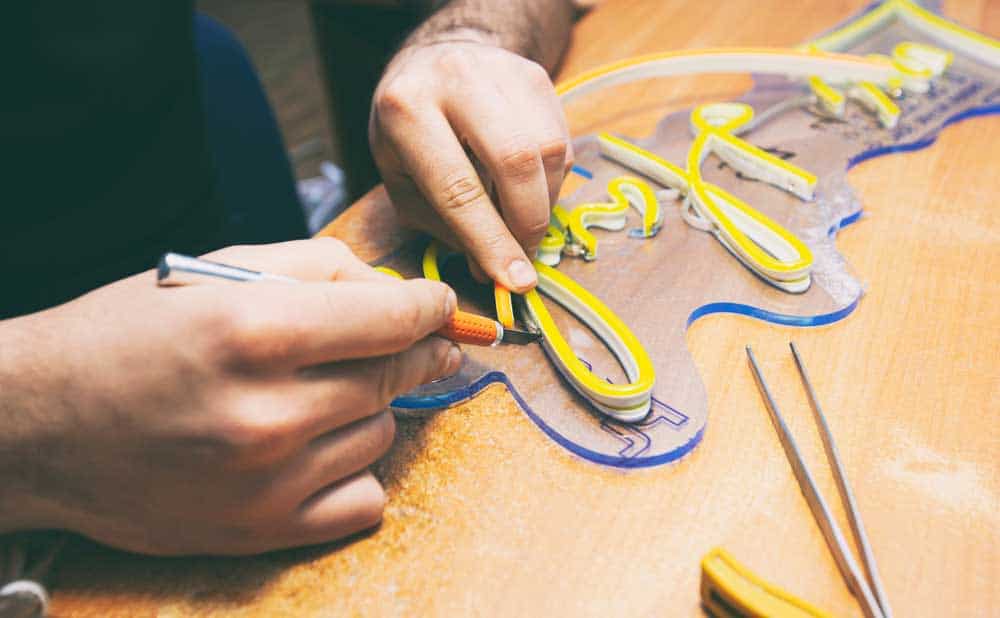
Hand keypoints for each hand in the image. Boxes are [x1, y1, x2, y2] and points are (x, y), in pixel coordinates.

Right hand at [0, 238, 458, 554]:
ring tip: (324, 394)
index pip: (392, 317)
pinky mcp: (262, 530)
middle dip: (419, 350)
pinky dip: (357, 469)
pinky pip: (365, 499)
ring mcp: (268, 480)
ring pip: (382, 433)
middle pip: (395, 374)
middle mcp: (268, 409)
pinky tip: (323, 448)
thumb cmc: (124, 339)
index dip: (430, 307)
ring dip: (371, 407)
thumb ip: (316, 268)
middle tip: (421, 342)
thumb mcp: (212, 272)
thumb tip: (393, 289)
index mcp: (254, 329)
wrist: (38, 427)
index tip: (441, 307)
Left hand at [369, 35, 572, 291]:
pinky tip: (528, 190)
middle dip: (527, 222)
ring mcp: (501, 69)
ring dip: (542, 204)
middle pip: (514, 160)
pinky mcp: (535, 74)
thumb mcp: (401, 178)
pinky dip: (551, 181)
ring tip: (520, 223)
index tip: (514, 280)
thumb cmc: (410, 132)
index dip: (491, 241)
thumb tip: (490, 270)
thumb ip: (442, 224)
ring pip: (547, 151)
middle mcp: (455, 78)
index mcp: (407, 110)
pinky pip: (560, 141)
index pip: (458, 188)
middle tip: (524, 257)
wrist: (433, 58)